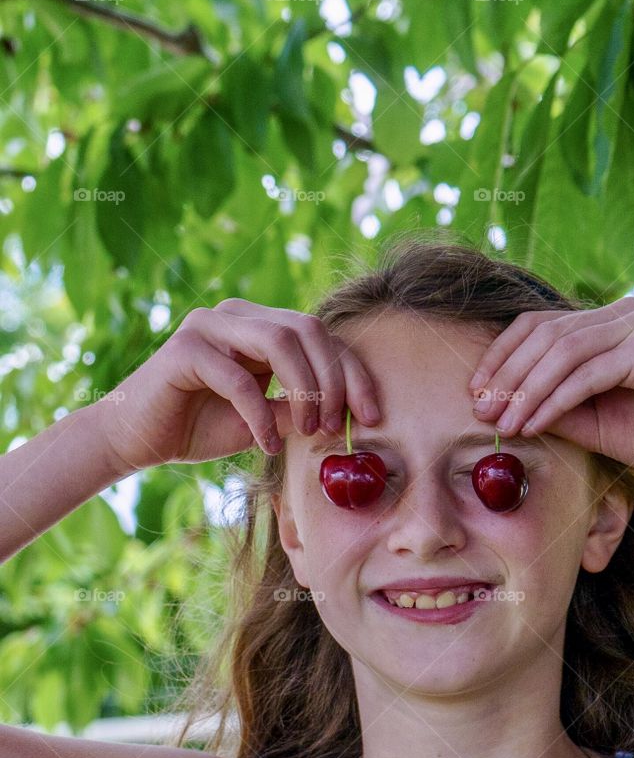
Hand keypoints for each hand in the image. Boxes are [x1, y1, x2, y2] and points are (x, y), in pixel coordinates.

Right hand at [93, 298, 380, 469]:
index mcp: (260, 324)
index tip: (372, 416)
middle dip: (334, 381)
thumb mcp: (267, 421)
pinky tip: (265, 444)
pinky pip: (238, 378)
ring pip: (280, 340)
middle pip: (309, 330)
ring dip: (305, 390)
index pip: (322, 337)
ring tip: (306, 431)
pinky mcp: (184, 349)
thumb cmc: (201, 426)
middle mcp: (237, 314)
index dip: (353, 374)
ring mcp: (209, 325)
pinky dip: (260, 414)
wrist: (136, 439)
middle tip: (335, 427)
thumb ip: (301, 409)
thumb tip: (350, 416)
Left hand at [468, 298, 633, 479]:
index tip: (475, 392)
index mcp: (611, 319)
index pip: (540, 325)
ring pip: (562, 352)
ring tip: (504, 425)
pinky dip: (555, 401)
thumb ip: (547, 401)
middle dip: (507, 375)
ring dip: (525, 391)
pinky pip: (587, 375)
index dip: (501, 355)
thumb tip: (494, 403)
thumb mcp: (586, 418)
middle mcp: (626, 311)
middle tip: (481, 410)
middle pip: (545, 333)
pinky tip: (534, 425)